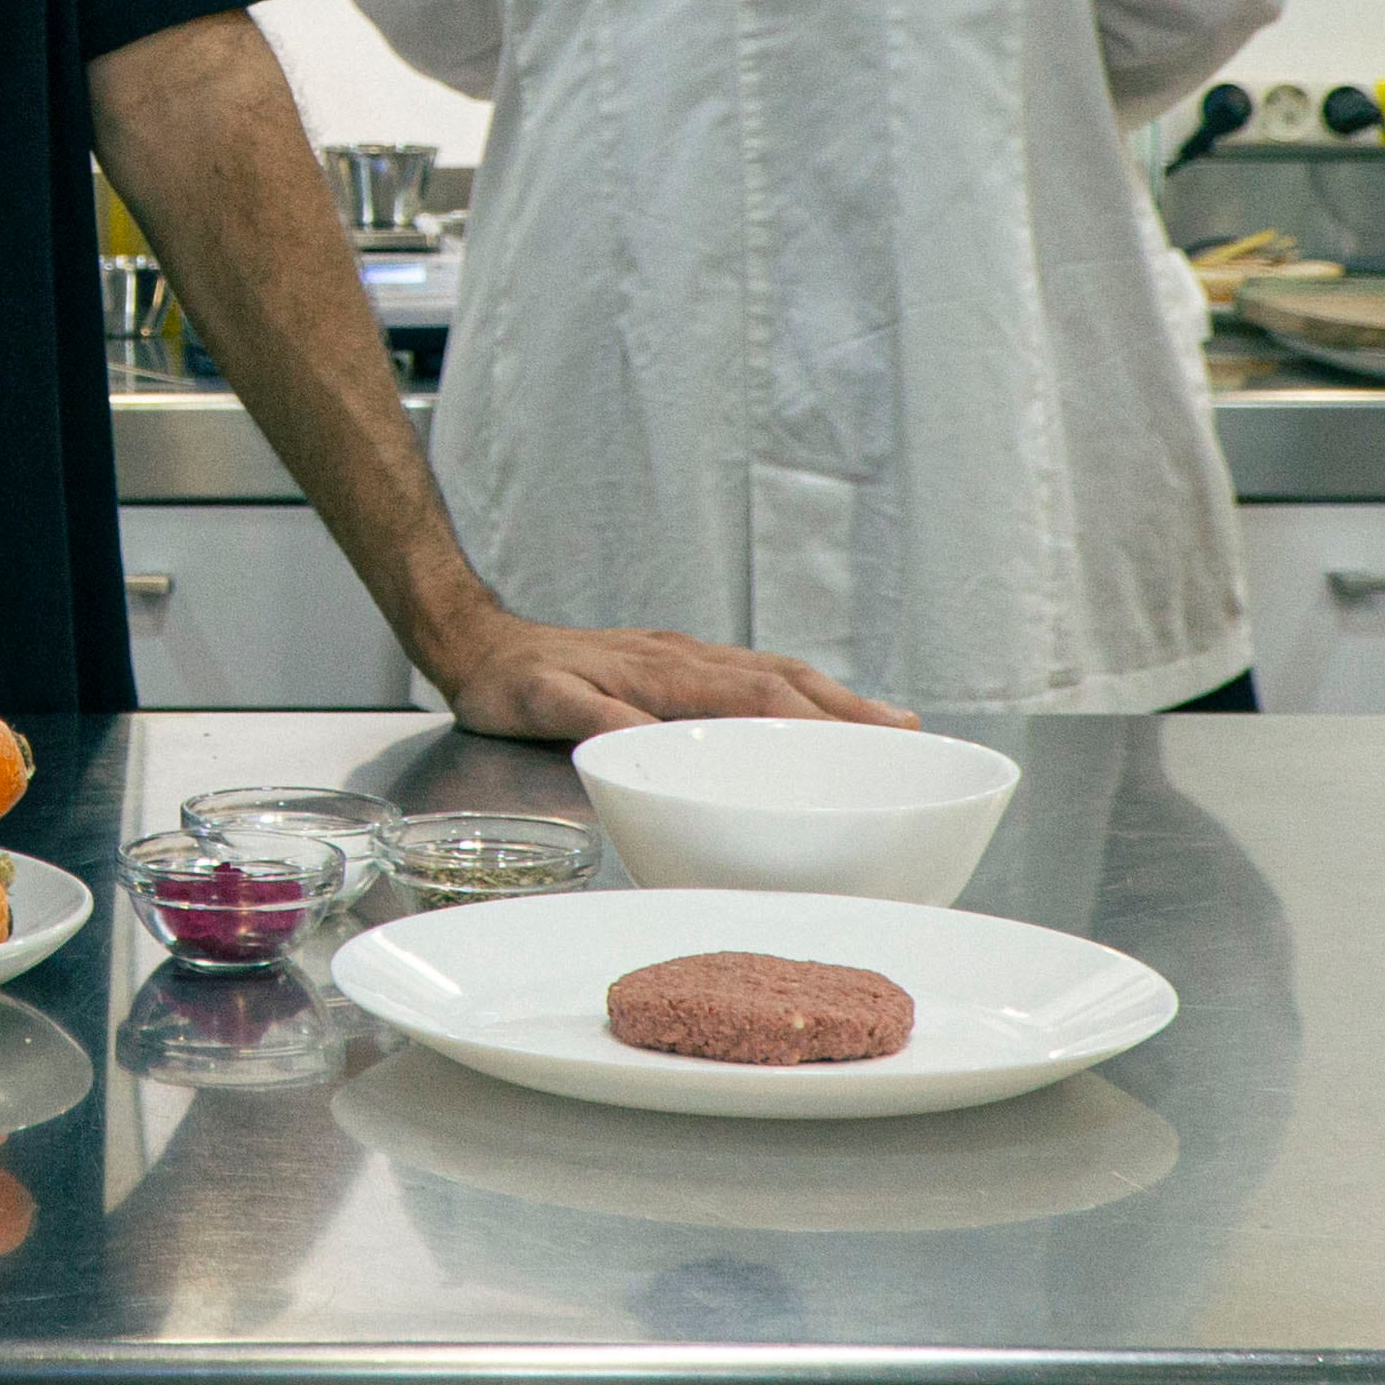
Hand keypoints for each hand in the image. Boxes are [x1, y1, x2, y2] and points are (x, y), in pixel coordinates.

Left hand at [432, 607, 912, 741]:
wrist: (474, 642)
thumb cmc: (505, 682)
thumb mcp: (538, 705)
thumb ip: (591, 720)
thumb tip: (645, 740)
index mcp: (659, 673)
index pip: (751, 696)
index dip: (810, 719)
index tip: (865, 742)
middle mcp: (681, 659)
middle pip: (779, 679)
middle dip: (846, 706)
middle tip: (910, 733)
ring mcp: (680, 658)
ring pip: (770, 673)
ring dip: (830, 697)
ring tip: (889, 723)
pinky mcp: (671, 665)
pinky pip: (748, 676)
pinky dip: (792, 692)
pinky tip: (812, 712)